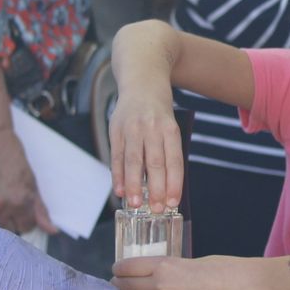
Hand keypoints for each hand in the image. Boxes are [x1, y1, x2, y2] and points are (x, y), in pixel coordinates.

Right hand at [0, 126, 54, 234]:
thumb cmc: (13, 159)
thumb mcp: (31, 182)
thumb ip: (40, 209)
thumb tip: (51, 231)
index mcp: (21, 202)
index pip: (25, 228)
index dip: (26, 220)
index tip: (24, 212)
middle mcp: (2, 206)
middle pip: (9, 228)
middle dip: (12, 218)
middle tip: (10, 200)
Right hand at [108, 85, 182, 209]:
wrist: (141, 80)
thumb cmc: (158, 111)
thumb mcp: (169, 126)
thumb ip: (166, 152)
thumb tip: (165, 187)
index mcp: (170, 129)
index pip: (174, 160)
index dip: (174, 183)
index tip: (173, 201)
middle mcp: (151, 128)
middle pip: (154, 163)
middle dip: (156, 188)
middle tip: (157, 209)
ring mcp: (132, 128)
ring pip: (133, 161)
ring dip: (134, 185)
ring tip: (136, 204)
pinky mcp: (116, 129)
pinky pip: (116, 156)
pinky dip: (117, 175)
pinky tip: (119, 190)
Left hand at [112, 255, 245, 289]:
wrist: (238, 287)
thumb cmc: (218, 269)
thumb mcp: (186, 261)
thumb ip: (165, 268)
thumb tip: (148, 275)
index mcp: (164, 265)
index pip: (128, 267)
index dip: (118, 269)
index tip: (117, 270)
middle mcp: (161, 285)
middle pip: (126, 287)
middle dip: (118, 286)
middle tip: (116, 286)